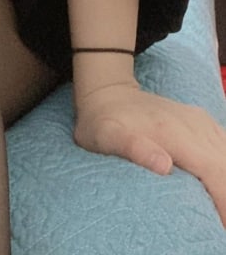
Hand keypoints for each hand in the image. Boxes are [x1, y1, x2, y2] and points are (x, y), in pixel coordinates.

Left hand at [74, 79, 225, 224]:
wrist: (107, 92)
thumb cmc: (103, 122)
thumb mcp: (106, 136)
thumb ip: (133, 148)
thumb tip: (164, 165)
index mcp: (174, 133)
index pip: (216, 172)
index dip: (223, 201)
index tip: (219, 225)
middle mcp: (193, 124)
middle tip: (217, 221)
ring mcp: (199, 121)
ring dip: (225, 182)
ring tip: (216, 205)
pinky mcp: (201, 121)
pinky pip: (224, 147)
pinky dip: (224, 167)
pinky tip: (216, 183)